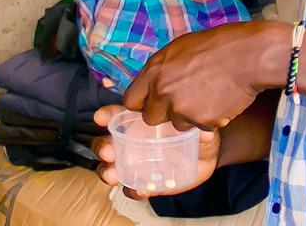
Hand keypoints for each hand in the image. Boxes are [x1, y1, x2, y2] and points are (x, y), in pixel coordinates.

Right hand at [92, 105, 219, 199]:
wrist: (205, 155)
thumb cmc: (195, 131)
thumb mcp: (198, 124)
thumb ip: (199, 126)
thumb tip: (205, 131)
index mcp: (140, 121)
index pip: (117, 115)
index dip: (106, 115)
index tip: (100, 118)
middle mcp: (132, 141)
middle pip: (107, 143)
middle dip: (103, 147)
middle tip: (109, 153)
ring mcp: (135, 163)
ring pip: (112, 167)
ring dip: (107, 172)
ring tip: (113, 176)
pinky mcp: (144, 181)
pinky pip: (132, 188)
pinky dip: (132, 190)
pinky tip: (139, 190)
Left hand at [124, 20, 288, 130]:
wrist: (248, 55)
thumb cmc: (217, 45)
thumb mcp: (180, 47)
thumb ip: (161, 69)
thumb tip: (152, 83)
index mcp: (155, 70)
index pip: (131, 100)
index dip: (142, 103)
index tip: (151, 103)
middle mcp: (164, 92)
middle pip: (151, 118)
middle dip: (164, 113)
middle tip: (183, 100)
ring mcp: (183, 110)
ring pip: (177, 125)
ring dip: (188, 116)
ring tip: (207, 96)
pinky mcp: (203, 122)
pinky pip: (200, 127)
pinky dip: (209, 119)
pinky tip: (220, 101)